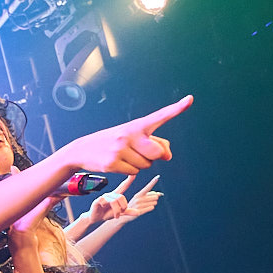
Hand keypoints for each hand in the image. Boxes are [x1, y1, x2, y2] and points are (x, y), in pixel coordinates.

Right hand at [62, 96, 191, 175]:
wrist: (82, 150)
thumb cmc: (113, 142)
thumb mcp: (132, 136)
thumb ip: (155, 142)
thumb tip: (168, 156)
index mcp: (137, 125)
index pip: (160, 116)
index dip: (176, 109)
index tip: (190, 100)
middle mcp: (129, 135)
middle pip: (157, 153)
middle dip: (153, 157)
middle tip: (140, 152)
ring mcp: (120, 149)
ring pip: (146, 165)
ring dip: (140, 164)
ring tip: (125, 157)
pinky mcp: (113, 163)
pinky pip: (134, 172)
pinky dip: (129, 171)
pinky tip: (118, 163)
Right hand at [87, 176, 134, 225]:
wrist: (95, 218)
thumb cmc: (106, 213)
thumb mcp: (119, 213)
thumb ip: (127, 212)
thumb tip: (138, 212)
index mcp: (116, 195)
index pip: (123, 186)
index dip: (129, 181)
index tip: (134, 174)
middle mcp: (110, 194)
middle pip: (121, 197)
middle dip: (123, 207)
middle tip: (121, 213)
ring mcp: (104, 196)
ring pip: (114, 201)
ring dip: (116, 211)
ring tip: (115, 216)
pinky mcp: (98, 200)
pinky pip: (104, 201)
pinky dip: (106, 207)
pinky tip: (104, 209)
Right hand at [121, 175, 162, 221]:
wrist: (125, 214)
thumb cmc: (134, 205)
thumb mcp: (139, 198)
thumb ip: (149, 195)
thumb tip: (159, 194)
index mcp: (139, 194)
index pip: (148, 187)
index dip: (153, 182)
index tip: (157, 177)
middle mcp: (139, 199)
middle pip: (155, 196)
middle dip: (154, 199)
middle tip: (147, 201)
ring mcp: (139, 205)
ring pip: (154, 202)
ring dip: (152, 204)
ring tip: (145, 205)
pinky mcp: (140, 211)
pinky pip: (151, 207)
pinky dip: (150, 208)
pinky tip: (145, 209)